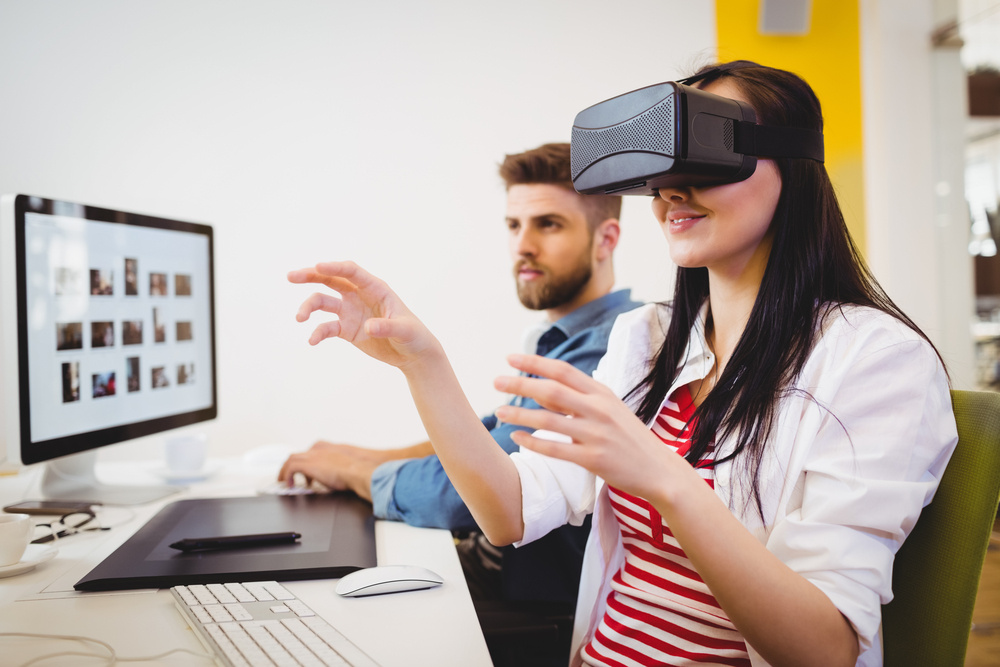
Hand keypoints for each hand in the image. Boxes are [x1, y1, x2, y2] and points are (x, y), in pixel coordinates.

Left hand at [278, 441, 380, 500]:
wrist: (357, 471)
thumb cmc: (355, 472)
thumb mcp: (345, 469)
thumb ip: (337, 471)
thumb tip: (337, 481)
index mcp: (327, 451)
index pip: (309, 453)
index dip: (303, 462)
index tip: (302, 472)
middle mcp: (318, 452)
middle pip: (297, 454)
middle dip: (289, 465)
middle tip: (286, 475)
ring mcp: (313, 457)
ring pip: (291, 459)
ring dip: (285, 470)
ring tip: (284, 481)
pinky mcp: (309, 465)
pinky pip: (291, 468)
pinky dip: (287, 475)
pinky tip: (290, 485)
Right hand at [288, 261, 441, 370]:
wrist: (412, 354)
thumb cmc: (413, 335)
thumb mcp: (405, 330)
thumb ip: (387, 327)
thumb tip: (369, 327)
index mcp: (375, 288)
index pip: (351, 272)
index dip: (334, 267)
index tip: (317, 266)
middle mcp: (359, 295)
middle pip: (331, 280)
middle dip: (311, 275)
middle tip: (291, 276)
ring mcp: (351, 311)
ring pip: (323, 302)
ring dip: (308, 307)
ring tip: (299, 318)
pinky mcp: (346, 329)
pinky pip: (326, 328)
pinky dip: (317, 333)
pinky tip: (312, 341)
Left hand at [493, 354, 689, 503]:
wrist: (658, 469)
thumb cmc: (629, 437)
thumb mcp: (610, 409)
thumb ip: (580, 398)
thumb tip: (545, 390)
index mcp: (602, 393)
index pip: (563, 370)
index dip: (535, 362)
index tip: (510, 358)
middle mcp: (599, 409)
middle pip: (552, 391)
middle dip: (521, 384)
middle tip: (496, 382)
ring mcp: (596, 434)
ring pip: (549, 421)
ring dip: (521, 415)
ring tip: (500, 412)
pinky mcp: (594, 459)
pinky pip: (557, 449)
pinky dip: (534, 443)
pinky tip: (517, 439)